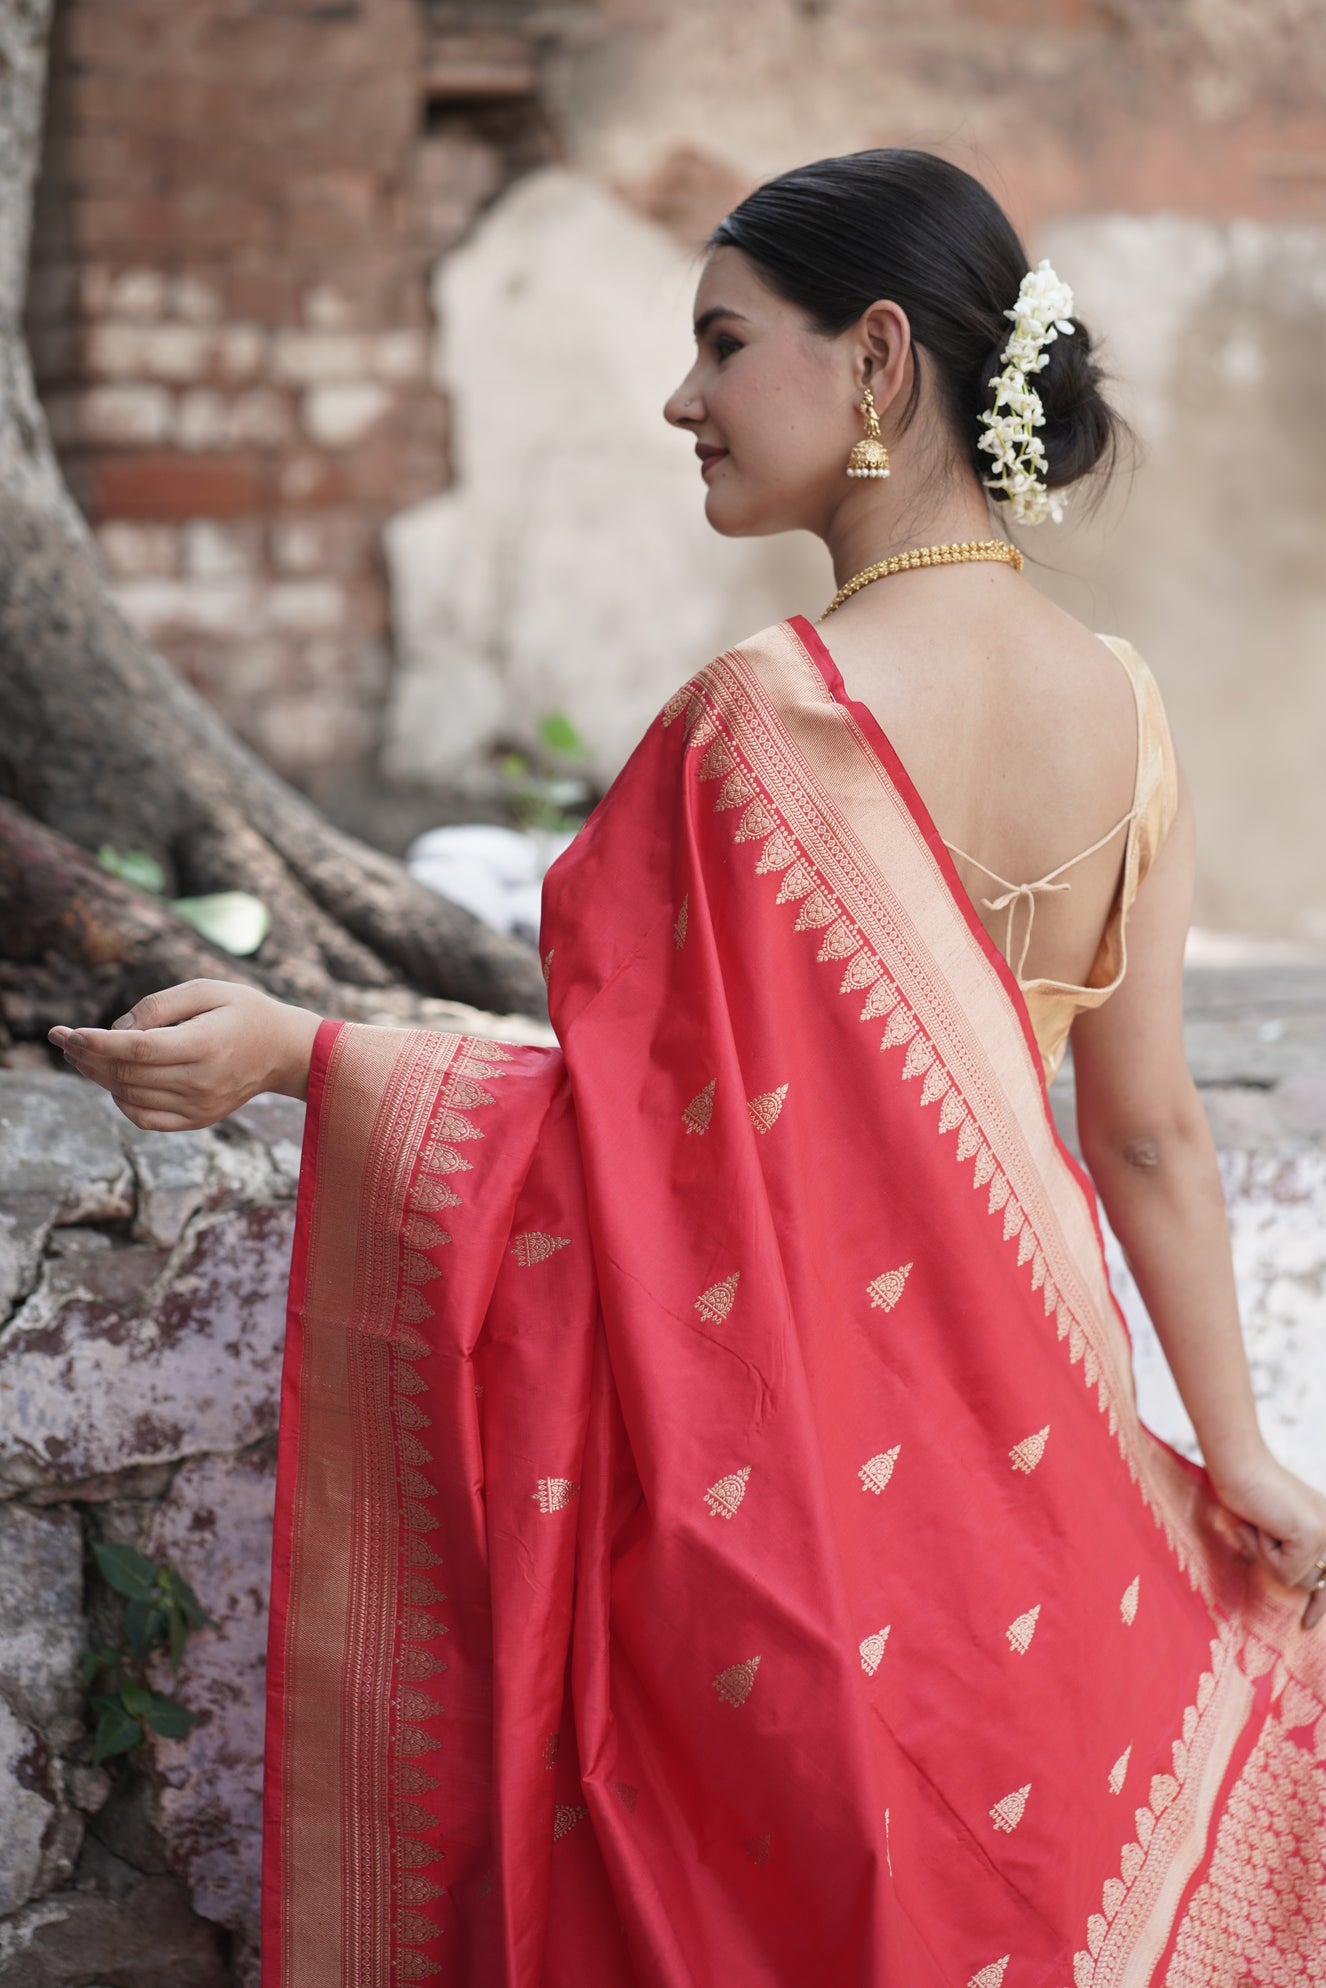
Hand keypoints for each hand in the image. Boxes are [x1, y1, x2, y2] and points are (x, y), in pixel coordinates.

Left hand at [48, 980, 322, 1132]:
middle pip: (126, 1074)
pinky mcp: (197, 1119)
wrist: (285, 1051)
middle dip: (86, 1056)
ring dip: (98, 1076)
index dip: (96, 1042)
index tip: (67, 1032)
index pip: (137, 1049)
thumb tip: (116, 1031)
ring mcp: (199, 1105)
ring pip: (129, 1096)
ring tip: (81, 1055)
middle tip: (63, 1039)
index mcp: (205, 1044)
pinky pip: (144, 1118)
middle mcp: (200, 1081)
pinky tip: (114, 1080)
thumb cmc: (244, 1011)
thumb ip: (158, 1005)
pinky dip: (121, 1100)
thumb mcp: (206, 989)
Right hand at [1209, 1444, 1325, 1630]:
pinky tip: (1259, 1524)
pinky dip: (1263, 1552)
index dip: (1319, 1603)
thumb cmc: (1247, 1489)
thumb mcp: (1275, 1526)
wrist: (1238, 1463)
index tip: (1307, 1623)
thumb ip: (1291, 1549)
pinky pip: (1284, 1572)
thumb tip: (1298, 1585)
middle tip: (1257, 1529)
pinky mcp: (1310, 1538)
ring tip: (1259, 1523)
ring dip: (1267, 1556)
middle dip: (1277, 1565)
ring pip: (1296, 1580)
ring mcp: (1325, 1534)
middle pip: (1310, 1582)